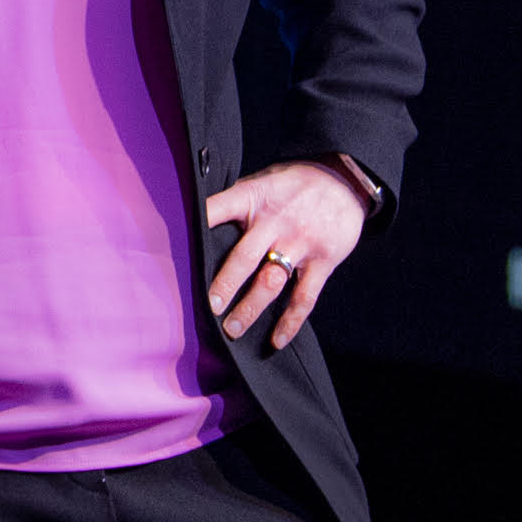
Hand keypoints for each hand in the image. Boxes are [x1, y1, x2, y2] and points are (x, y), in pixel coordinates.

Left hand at [203, 159, 371, 349]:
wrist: (345, 181)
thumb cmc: (293, 184)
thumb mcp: (261, 182)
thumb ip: (237, 203)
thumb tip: (198, 223)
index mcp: (252, 197)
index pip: (217, 208)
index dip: (197, 224)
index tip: (176, 244)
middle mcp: (275, 222)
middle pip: (243, 257)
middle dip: (224, 284)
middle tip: (208, 307)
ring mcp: (300, 243)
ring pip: (271, 281)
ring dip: (251, 308)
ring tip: (232, 329)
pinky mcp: (323, 261)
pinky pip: (304, 297)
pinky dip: (291, 321)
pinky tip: (276, 340)